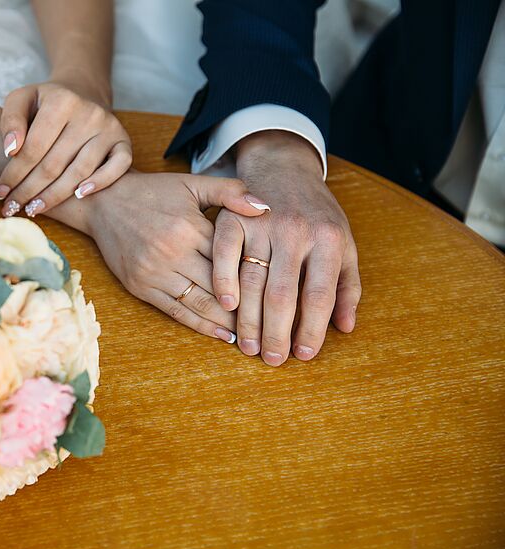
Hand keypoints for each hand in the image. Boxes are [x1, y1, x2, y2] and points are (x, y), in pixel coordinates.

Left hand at [0, 81, 131, 217]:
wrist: (82, 95)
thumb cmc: (45, 105)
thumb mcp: (22, 100)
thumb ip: (10, 120)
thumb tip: (11, 150)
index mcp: (61, 100)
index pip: (33, 148)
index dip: (14, 174)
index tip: (1, 192)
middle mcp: (89, 113)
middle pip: (54, 164)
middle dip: (29, 190)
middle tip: (13, 207)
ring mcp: (109, 128)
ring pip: (80, 172)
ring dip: (55, 196)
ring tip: (34, 208)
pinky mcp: (124, 141)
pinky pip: (117, 167)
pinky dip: (99, 183)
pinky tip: (78, 196)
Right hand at [82, 171, 267, 339]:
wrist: (104, 202)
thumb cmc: (154, 192)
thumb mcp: (192, 183)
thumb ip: (230, 192)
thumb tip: (266, 207)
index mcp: (189, 226)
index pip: (231, 258)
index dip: (258, 277)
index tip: (282, 291)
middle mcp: (171, 252)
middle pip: (219, 286)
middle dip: (249, 306)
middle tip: (277, 322)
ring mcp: (153, 272)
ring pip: (199, 303)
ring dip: (227, 322)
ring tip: (254, 334)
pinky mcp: (140, 286)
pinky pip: (176, 311)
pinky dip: (201, 326)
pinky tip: (222, 334)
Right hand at [211, 130, 361, 365]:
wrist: (283, 166)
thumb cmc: (317, 213)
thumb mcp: (343, 242)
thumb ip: (347, 285)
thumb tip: (345, 327)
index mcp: (329, 239)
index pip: (320, 294)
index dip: (312, 329)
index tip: (304, 355)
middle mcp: (296, 231)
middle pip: (283, 294)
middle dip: (276, 334)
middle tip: (272, 360)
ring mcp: (262, 223)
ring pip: (252, 281)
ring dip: (248, 320)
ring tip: (248, 347)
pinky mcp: (233, 218)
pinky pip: (224, 256)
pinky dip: (223, 282)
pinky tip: (227, 307)